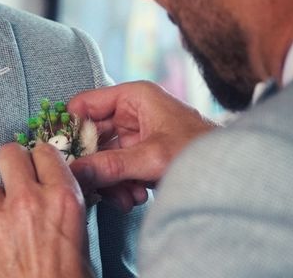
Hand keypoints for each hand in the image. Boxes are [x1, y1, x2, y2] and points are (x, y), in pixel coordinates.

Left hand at [0, 143, 93, 277]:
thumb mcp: (81, 235)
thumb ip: (63, 203)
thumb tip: (53, 188)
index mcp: (61, 198)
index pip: (44, 151)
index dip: (40, 161)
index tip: (38, 168)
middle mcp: (27, 201)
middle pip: (8, 154)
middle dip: (12, 166)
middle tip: (15, 182)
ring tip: (6, 231)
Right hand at [68, 81, 216, 211]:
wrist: (230, 173)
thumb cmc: (201, 151)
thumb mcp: (152, 158)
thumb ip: (111, 165)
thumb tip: (74, 172)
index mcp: (132, 96)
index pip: (84, 104)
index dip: (70, 127)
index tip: (61, 153)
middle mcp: (130, 112)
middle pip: (91, 135)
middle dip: (93, 163)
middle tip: (90, 184)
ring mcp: (134, 135)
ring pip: (101, 156)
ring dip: (109, 180)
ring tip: (126, 195)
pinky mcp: (139, 155)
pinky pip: (115, 168)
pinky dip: (120, 186)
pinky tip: (136, 196)